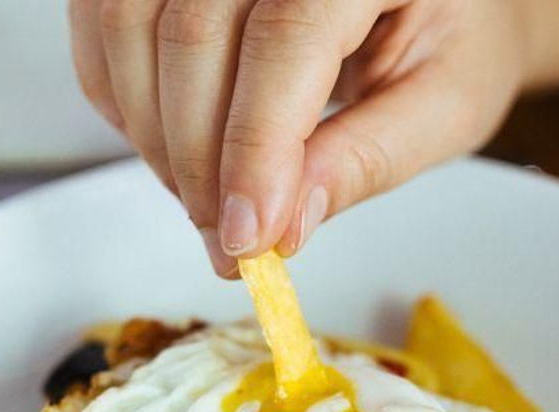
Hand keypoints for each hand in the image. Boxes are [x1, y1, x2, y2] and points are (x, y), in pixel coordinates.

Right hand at [69, 0, 530, 275]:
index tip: (246, 238)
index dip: (253, 147)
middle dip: (198, 161)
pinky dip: (121, 94)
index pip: (287, 36)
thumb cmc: (455, 27)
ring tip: (204, 199)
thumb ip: (369, 159)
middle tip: (228, 241)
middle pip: (192, 32)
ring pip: (129, 22)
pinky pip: (104, 18)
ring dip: (151, 134)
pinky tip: (170, 144)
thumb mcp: (447, 102)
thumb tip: (284, 222)